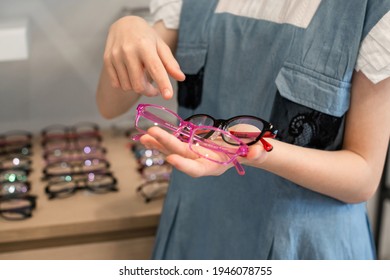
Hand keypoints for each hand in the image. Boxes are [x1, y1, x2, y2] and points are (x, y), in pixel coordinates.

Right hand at [103, 16, 184, 98]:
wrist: (123, 23)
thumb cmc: (145, 36)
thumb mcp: (161, 46)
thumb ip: (170, 63)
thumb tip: (181, 78)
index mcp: (145, 45)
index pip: (155, 68)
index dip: (162, 83)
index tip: (168, 96)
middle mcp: (128, 50)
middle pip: (139, 84)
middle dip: (149, 91)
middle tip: (154, 90)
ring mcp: (115, 56)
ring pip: (128, 86)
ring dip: (137, 88)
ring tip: (141, 78)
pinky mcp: (107, 60)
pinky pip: (117, 84)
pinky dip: (126, 85)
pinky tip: (130, 76)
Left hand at [139, 127, 268, 176]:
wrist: (245, 145)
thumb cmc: (253, 148)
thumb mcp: (257, 149)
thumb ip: (256, 152)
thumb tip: (256, 152)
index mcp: (215, 166)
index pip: (197, 169)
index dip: (185, 166)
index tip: (172, 159)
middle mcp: (202, 161)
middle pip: (182, 155)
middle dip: (166, 146)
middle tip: (150, 135)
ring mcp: (196, 152)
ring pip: (174, 149)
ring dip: (158, 143)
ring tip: (143, 137)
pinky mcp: (193, 143)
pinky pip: (176, 141)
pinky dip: (163, 139)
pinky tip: (150, 135)